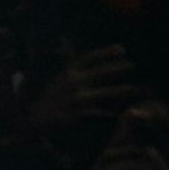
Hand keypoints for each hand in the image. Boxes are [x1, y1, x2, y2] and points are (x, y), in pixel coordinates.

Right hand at [23, 45, 140, 133]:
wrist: (34, 122)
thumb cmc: (50, 101)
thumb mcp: (58, 80)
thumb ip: (72, 68)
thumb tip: (74, 47)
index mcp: (67, 72)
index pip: (90, 58)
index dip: (106, 52)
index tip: (122, 49)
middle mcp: (72, 82)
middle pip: (101, 73)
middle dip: (119, 69)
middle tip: (134, 67)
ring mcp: (76, 99)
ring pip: (104, 93)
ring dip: (120, 90)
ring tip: (135, 88)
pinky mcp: (78, 115)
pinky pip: (100, 112)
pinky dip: (112, 112)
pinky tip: (123, 111)